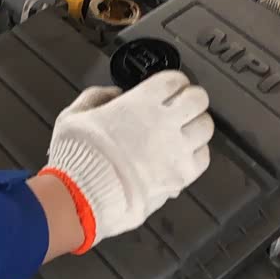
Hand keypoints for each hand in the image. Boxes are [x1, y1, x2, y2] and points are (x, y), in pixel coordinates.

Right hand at [40, 71, 213, 253]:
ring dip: (196, 125)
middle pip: (198, 99)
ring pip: (206, 128)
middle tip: (182, 105)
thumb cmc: (76, 159)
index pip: (174, 80)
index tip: (169, 86)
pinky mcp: (180, 177)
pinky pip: (202, 159)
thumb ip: (96, 98)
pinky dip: (196, 154)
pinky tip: (183, 155)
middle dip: (191, 99)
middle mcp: (165, 123)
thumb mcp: (74, 116)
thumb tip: (112, 95)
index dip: (173, 81)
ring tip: (185, 129)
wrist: (82, 198)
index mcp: (141, 103)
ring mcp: (176, 151)